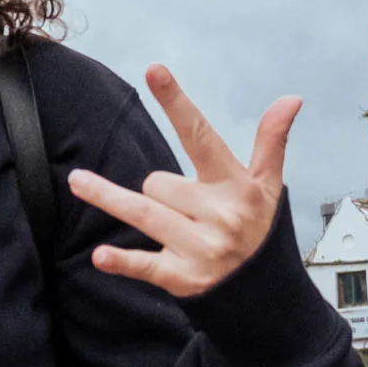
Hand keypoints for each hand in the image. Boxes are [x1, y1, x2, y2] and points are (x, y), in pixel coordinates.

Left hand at [70, 65, 300, 298]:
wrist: (262, 296)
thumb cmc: (258, 232)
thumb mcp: (268, 186)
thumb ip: (272, 141)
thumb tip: (290, 99)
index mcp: (237, 187)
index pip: (201, 135)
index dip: (176, 103)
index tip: (154, 70)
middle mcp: (220, 216)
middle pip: (159, 182)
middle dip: (162, 191)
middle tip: (185, 209)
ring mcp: (200, 248)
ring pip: (143, 212)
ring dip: (108, 197)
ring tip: (77, 180)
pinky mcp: (182, 278)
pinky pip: (144, 264)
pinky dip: (122, 262)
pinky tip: (101, 257)